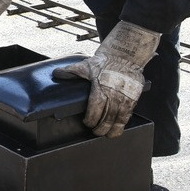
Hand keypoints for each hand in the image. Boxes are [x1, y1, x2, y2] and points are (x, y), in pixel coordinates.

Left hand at [52, 21, 159, 136]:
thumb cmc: (105, 62)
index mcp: (100, 89)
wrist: (125, 56)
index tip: (86, 122)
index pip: (94, 110)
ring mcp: (124, 98)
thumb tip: (56, 73)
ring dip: (112, 129)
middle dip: (100, 128)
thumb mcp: (86, 65)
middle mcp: (113, 96)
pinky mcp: (133, 99)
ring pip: (118, 120)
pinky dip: (123, 124)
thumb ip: (71, 72)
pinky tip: (118, 128)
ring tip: (107, 134)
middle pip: (106, 118)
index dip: (90, 120)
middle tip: (95, 131)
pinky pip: (128, 115)